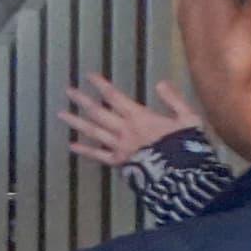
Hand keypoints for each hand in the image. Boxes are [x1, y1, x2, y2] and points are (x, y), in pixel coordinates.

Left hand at [61, 75, 203, 169]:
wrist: (182, 175)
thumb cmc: (188, 145)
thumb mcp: (188, 118)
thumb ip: (174, 100)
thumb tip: (161, 83)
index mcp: (140, 117)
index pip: (115, 97)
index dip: (101, 86)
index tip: (88, 76)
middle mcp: (125, 129)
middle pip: (99, 112)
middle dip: (83, 100)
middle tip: (68, 91)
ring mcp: (119, 146)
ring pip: (93, 132)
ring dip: (77, 122)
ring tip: (61, 114)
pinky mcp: (119, 163)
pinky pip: (99, 156)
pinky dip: (85, 151)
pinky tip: (71, 146)